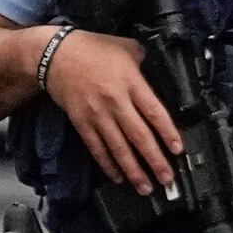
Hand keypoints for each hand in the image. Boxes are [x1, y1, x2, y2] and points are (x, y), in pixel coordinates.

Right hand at [45, 30, 181, 194]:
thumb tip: (156, 70)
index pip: (154, 112)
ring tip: (145, 186)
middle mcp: (116, 102)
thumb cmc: (92, 48)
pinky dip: (108, 164)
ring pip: (119, 148)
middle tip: (167, 179)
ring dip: (134, 170)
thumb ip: (143, 60)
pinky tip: (118, 177)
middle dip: (155, 161)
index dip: (167, 133)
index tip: (178, 150)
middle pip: (139, 136)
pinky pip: (97, 148)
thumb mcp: (125, 46)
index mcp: (130, 82)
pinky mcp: (82, 123)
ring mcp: (97, 115)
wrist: (55, 55)